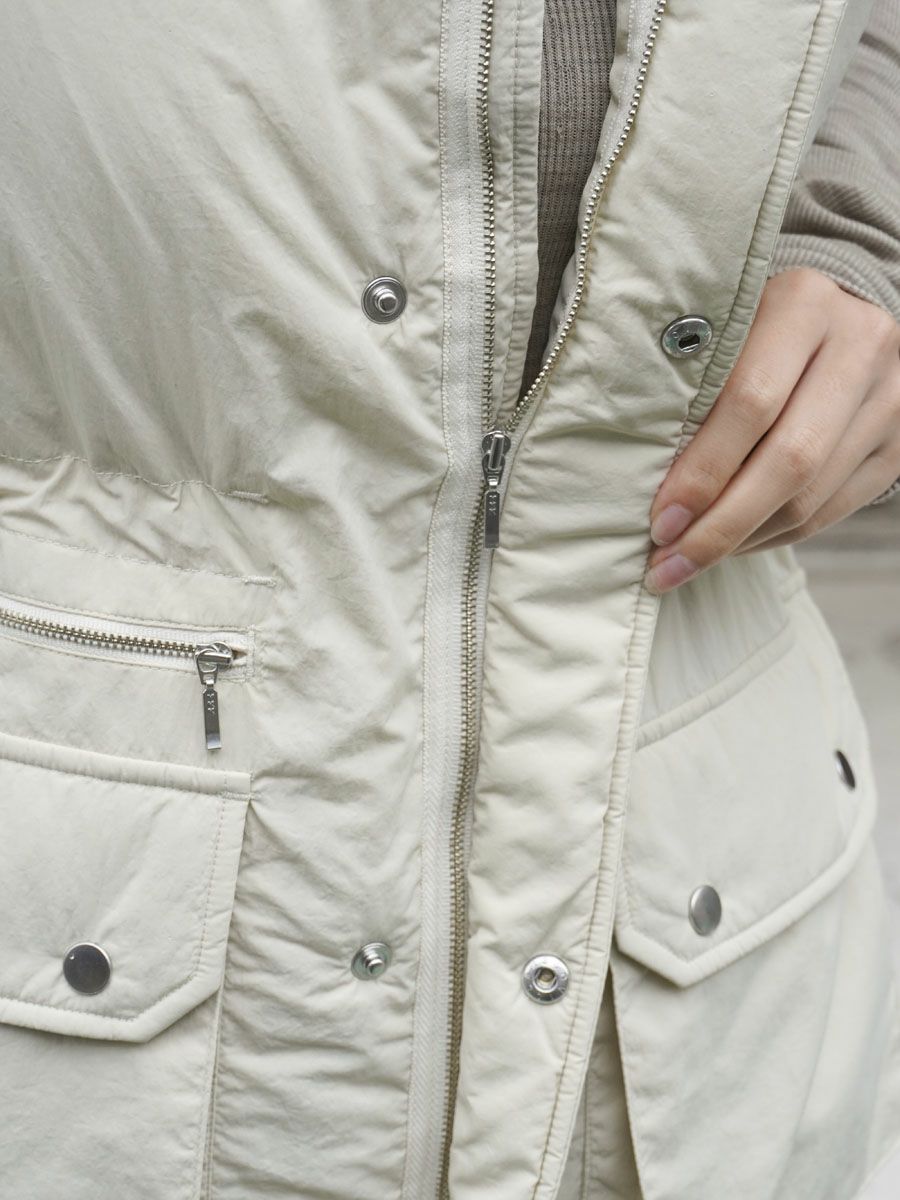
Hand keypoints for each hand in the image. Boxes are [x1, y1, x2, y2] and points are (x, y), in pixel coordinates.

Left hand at [644, 267, 899, 593]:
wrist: (839, 319)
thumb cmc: (752, 332)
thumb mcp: (724, 332)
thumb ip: (694, 386)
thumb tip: (643, 483)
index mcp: (804, 303)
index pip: (751, 402)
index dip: (703, 471)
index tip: (659, 521)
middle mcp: (860, 343)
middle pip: (790, 459)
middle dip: (720, 524)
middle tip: (668, 561)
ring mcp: (891, 396)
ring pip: (811, 496)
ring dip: (742, 541)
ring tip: (688, 561)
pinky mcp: (899, 444)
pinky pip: (831, 512)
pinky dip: (773, 538)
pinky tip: (732, 546)